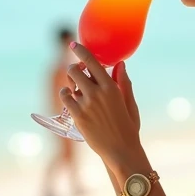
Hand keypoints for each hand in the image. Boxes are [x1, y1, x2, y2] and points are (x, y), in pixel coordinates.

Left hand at [61, 44, 141, 165]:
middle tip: (78, 74)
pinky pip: (65, 97)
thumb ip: (123, 83)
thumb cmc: (128, 127)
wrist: (121, 151)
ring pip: (69, 83)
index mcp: (111, 87)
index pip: (92, 62)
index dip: (81, 51)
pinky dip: (66, 95)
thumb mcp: (129, 103)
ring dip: (70, 83)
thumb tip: (120, 64)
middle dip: (74, 69)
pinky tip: (70, 98)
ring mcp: (86, 104)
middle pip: (76, 70)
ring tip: (76, 90)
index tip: (74, 44)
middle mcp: (97, 93)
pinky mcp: (77, 115)